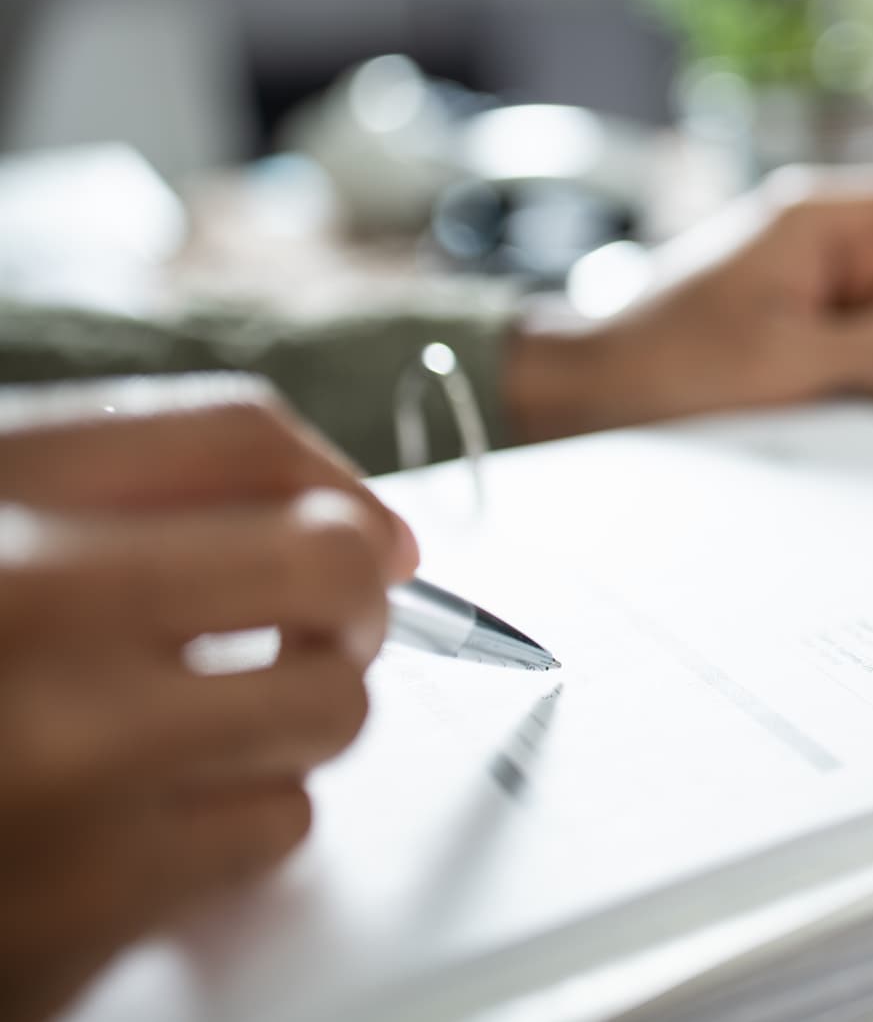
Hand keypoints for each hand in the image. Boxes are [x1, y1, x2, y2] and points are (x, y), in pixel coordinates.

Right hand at [0, 377, 416, 1020]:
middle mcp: (31, 606)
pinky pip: (276, 828)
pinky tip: (158, 819)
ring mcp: (67, 760)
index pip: (237, 436)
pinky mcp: (88, 902)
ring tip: (214, 732)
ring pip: (328, 707)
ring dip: (297, 720)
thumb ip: (114, 509)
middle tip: (326, 631)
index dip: (337, 482)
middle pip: (325, 563)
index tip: (372, 532)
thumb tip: (367, 536)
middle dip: (354, 601)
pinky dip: (241, 824)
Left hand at [505, 163, 872, 437]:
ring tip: (804, 390)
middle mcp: (844, 244)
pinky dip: (872, 389)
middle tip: (844, 381)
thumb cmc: (667, 364)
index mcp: (834, 220)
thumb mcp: (789, 365)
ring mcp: (836, 288)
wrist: (587, 391)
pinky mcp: (827, 327)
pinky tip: (811, 398)